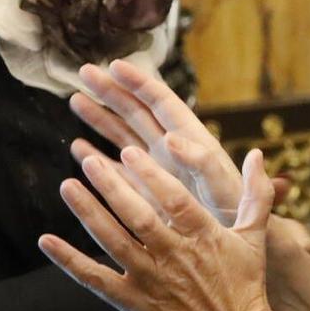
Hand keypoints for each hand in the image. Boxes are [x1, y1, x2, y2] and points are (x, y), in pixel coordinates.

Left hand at [38, 146, 294, 310]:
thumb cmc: (246, 287)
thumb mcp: (255, 238)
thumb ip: (255, 195)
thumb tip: (258, 154)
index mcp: (205, 236)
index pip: (174, 198)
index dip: (151, 174)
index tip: (129, 152)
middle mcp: (175, 256)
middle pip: (137, 215)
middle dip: (111, 186)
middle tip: (90, 161)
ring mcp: (151, 280)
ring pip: (112, 241)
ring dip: (88, 213)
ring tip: (67, 187)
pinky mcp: (133, 303)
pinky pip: (95, 279)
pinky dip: (69, 261)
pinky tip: (47, 240)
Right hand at [71, 60, 244, 223]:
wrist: (233, 245)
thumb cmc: (234, 214)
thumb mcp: (223, 186)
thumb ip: (202, 162)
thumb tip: (172, 137)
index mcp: (192, 140)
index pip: (163, 103)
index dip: (140, 83)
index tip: (115, 65)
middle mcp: (172, 149)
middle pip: (137, 112)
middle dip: (111, 91)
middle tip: (83, 72)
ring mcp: (156, 168)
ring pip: (123, 135)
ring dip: (99, 118)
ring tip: (75, 100)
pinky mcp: (143, 191)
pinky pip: (116, 169)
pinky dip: (97, 158)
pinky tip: (78, 148)